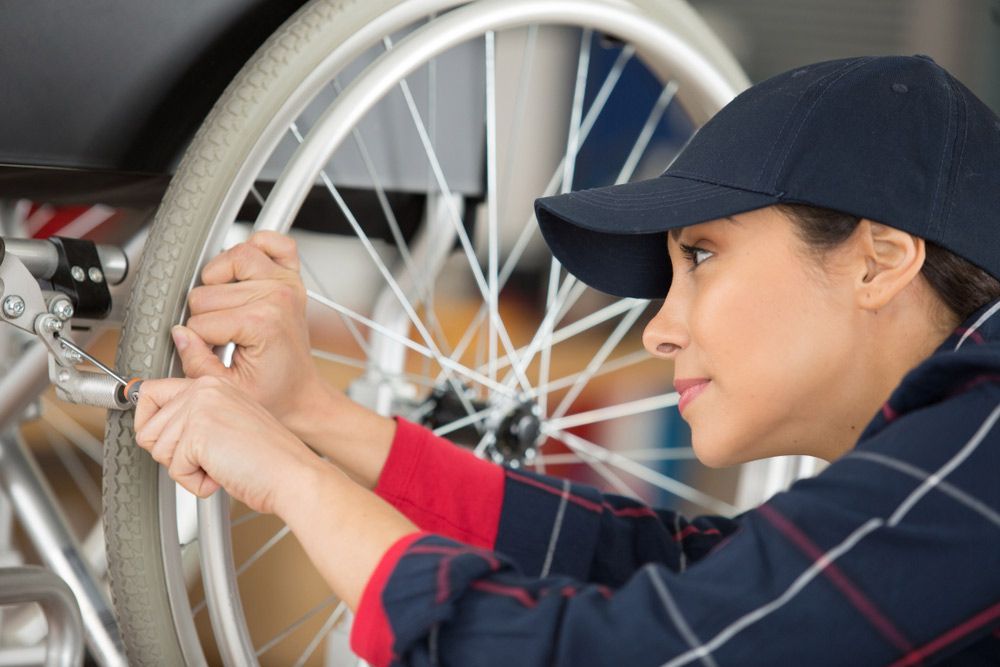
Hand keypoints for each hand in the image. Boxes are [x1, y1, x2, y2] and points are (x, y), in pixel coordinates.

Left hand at [133, 375, 417, 611]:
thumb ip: (193, 420)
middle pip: (147, 427)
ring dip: (185, 469)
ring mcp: (201, 407)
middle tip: (208, 459)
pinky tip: (223, 473)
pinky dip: (196, 482)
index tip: (154, 437)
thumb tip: (151, 429)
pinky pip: (174, 469)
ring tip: (220, 464)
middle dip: (172, 454)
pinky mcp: (198, 431)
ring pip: (157, 449)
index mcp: (213, 384)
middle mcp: (205, 389)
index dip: (149, 423)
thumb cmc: (270, 461)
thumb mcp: (227, 427)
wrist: (295, 475)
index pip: (151, 392)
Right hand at [172, 231, 327, 428]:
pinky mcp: (290, 275)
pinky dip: (256, 247)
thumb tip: (179, 334)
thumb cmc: (272, 391)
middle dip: (206, 318)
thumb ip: (197, 362)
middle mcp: (276, 295)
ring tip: (228, 307)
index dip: (199, 342)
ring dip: (218, 281)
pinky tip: (246, 274)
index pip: (199, 321)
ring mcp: (284, 281)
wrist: (300, 391)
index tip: (219, 355)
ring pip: (227, 259)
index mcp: (263, 322)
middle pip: (206, 292)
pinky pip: (272, 241)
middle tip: (225, 337)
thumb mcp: (229, 389)